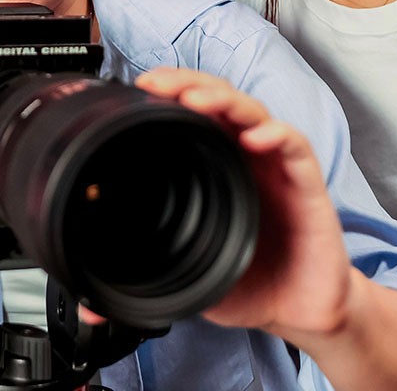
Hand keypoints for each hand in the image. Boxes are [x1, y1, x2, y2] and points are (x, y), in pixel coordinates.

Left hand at [133, 67, 352, 337]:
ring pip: (253, 112)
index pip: (192, 114)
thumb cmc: (248, 283)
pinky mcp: (306, 183)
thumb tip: (90, 307)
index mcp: (215, 166)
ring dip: (224, 99)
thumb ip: (142, 280)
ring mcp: (275, 165)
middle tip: (159, 84)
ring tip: (197, 100)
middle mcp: (244, 156)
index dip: (169, 95)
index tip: (138, 89)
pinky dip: (275, 134)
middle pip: (219, 99)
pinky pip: (294, 146)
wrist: (297, 311)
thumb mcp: (186, 276)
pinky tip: (255, 138)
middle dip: (188, 83)